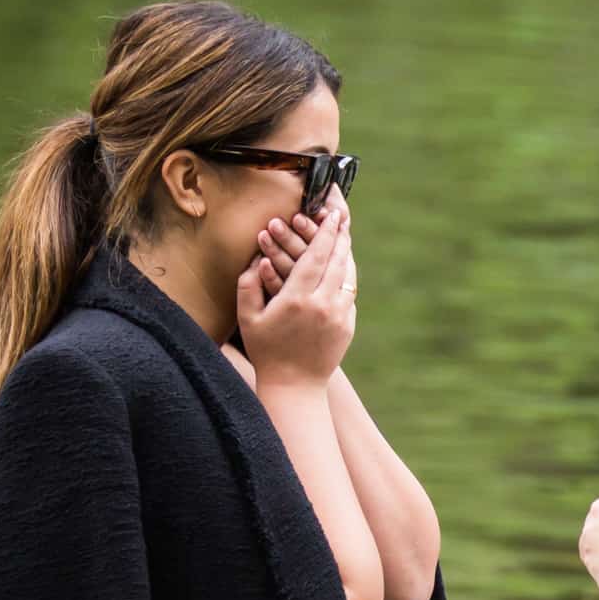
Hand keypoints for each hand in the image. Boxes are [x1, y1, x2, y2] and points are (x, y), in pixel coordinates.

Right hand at [236, 207, 356, 386]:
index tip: (331, 214)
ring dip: (346, 253)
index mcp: (297, 299)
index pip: (316, 256)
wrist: (294, 385)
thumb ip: (249, 285)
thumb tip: (257, 258)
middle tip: (341, 215)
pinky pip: (350, 293)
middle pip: (338, 261)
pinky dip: (347, 276)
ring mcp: (339, 315)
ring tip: (343, 235)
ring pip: (348, 276)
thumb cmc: (266, 350)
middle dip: (340, 236)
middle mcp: (323, 304)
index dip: (326, 232)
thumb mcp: (248, 318)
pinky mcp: (348, 325)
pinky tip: (343, 265)